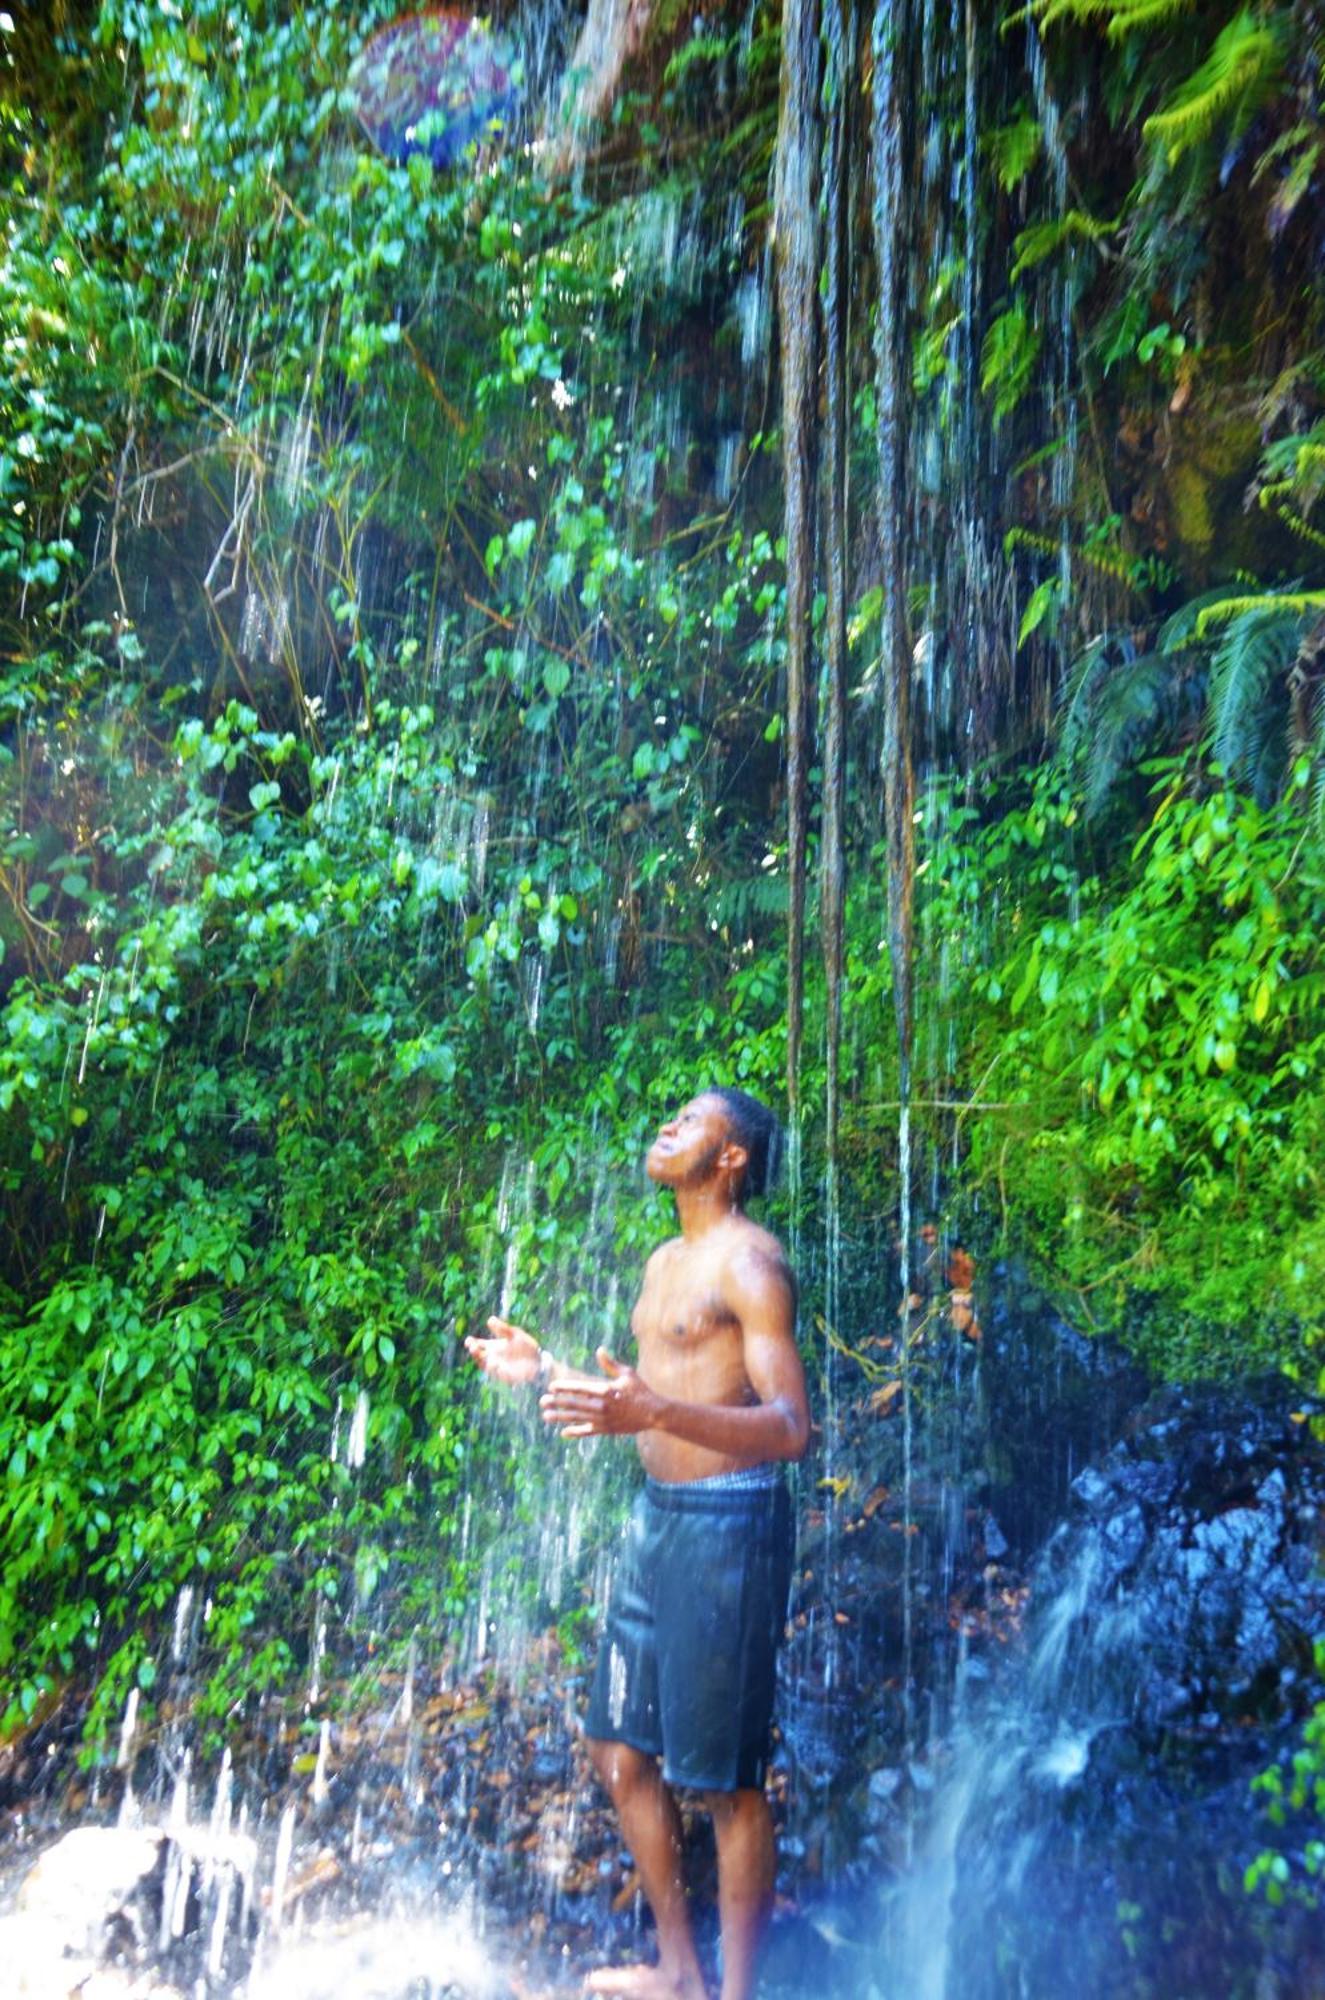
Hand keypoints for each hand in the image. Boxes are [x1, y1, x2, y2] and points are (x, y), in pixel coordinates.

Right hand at [464, 1316, 541, 1386]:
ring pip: (486, 1367)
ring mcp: (498, 1368)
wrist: (538, 1361)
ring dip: (485, 1362)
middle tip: (473, 1347)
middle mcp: (493, 1357)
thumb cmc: (526, 1346)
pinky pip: (500, 1375)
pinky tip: (498, 1365)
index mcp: (493, 1346)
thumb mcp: (515, 1334)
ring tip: (487, 1357)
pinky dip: (498, 1371)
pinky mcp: (506, 1376)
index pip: (478, 1345)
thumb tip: (490, 1319)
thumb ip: (503, 1329)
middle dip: (474, 1352)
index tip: (469, 1340)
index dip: (471, 1343)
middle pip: (478, 1356)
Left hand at [539, 1347, 661, 1438]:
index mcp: (605, 1391)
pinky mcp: (606, 1430)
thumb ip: (610, 1364)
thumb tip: (599, 1350)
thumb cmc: (640, 1391)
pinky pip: (587, 1432)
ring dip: (561, 1417)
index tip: (552, 1387)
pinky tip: (563, 1433)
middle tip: (542, 1402)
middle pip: (574, 1404)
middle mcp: (601, 1407)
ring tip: (546, 1416)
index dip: (564, 1388)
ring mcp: (603, 1420)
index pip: (580, 1389)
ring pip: (577, 1418)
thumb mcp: (627, 1374)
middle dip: (557, 1403)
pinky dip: (575, 1432)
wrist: (653, 1413)